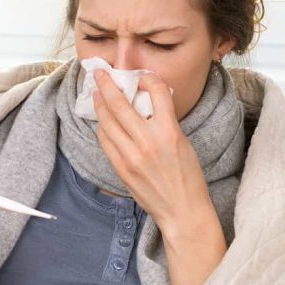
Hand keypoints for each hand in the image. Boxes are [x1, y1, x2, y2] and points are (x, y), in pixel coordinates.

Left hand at [92, 68, 214, 235]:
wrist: (182, 210)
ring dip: (100, 105)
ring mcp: (131, 156)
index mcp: (169, 132)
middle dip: (106, 84)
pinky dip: (103, 128)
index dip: (147, 78)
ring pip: (107, 121)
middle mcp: (148, 142)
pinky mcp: (121, 169)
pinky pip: (105, 141)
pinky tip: (103, 122)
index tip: (141, 76)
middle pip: (120, 103)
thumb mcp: (183, 143)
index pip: (156, 92)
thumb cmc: (187, 178)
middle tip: (99, 73)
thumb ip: (165, 122)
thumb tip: (146, 104)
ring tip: (97, 95)